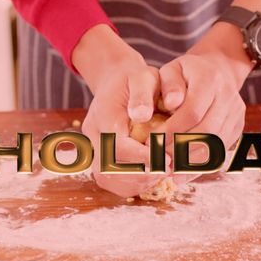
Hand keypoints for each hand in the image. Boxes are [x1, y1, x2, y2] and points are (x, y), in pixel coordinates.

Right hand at [73, 25, 166, 197]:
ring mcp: (92, 148)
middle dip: (140, 174)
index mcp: (102, 116)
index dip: (142, 158)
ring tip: (161, 173)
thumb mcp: (142, 76)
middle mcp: (92, 135)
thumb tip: (141, 115)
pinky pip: (110, 181)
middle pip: (108, 169)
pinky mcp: (99, 158)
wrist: (116, 81)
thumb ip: (142, 94)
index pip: (116, 147)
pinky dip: (131, 183)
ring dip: (136, 182)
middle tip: (167, 169)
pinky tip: (151, 174)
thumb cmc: (134, 79)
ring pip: (107, 179)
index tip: (167, 159)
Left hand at [158, 21, 253, 183]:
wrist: (217, 69)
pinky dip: (201, 165)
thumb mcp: (171, 70)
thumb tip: (170, 103)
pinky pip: (221, 151)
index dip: (171, 131)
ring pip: (216, 145)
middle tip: (157, 162)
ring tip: (168, 173)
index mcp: (209, 79)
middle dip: (179, 150)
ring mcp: (236, 113)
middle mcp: (228, 96)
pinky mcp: (238, 127)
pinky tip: (182, 174)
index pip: (192, 111)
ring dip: (190, 163)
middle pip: (206, 131)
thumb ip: (168, 85)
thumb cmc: (185, 72)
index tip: (151, 144)